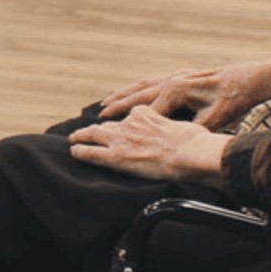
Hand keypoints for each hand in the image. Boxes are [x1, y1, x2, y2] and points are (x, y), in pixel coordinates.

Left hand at [67, 105, 229, 182]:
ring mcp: (122, 139)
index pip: (132, 116)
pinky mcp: (116, 156)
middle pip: (110, 124)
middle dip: (99, 126)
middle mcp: (131, 123)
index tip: (123, 124)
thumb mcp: (190, 128)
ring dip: (82, 135)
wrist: (191, 154)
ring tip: (74, 138)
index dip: (126, 121)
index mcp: (149, 115)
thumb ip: (183, 130)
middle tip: (87, 129)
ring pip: (95, 133)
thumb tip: (196, 139)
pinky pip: (91, 152)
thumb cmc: (197, 144)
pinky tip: (73, 151)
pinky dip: (80, 151)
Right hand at [95, 51, 270, 130]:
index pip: (147, 110)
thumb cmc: (236, 98)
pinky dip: (138, 87)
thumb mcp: (216, 118)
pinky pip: (153, 81)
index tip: (110, 131)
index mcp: (177, 90)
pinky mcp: (183, 75)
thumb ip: (193, 127)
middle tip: (97, 114)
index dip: (127, 121)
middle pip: (138, 95)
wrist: (254, 77)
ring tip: (106, 101)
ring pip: (143, 85)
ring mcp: (177, 76)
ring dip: (124, 93)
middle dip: (116, 104)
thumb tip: (177, 139)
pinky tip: (133, 91)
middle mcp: (172, 80)